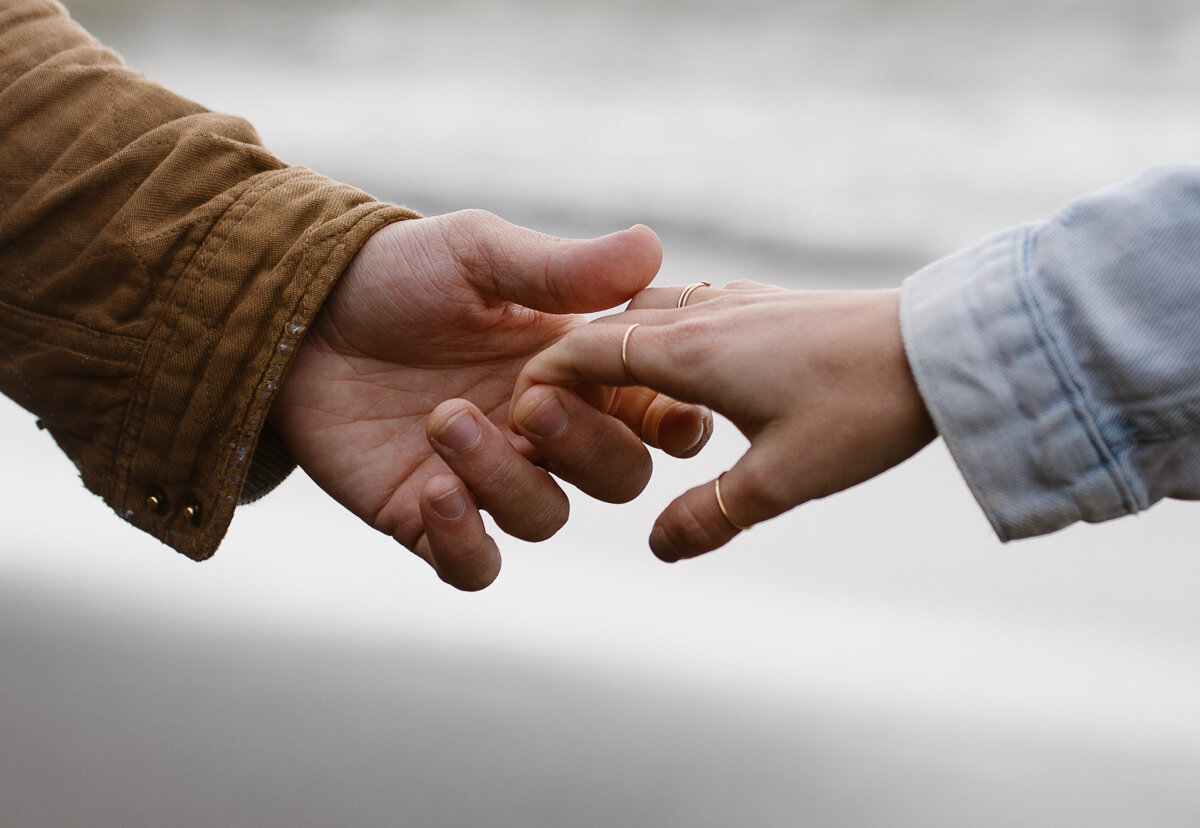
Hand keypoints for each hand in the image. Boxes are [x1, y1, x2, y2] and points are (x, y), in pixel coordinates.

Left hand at [269, 210, 711, 589]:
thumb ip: (563, 268)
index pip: (655, 413)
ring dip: (505, 478)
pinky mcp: (428, 517)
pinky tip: (434, 492)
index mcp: (576, 371)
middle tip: (528, 402)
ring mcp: (490, 479)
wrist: (300, 311)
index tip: (662, 411)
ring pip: (546, 518)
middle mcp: (544, 432)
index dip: (672, 421)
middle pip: (618, 477)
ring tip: (443, 419)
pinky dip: (465, 542)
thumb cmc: (399, 272)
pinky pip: (475, 565)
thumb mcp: (479, 254)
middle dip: (586, 447)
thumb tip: (653, 246)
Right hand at [513, 282, 936, 561]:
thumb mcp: (782, 480)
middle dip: (572, 366)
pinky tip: (689, 368)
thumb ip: (708, 516)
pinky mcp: (771, 303)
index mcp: (689, 352)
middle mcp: (704, 315)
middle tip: (559, 412)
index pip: (584, 352)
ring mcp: (740, 301)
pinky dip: (664, 334)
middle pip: (608, 327)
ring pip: (650, 309)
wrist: (942, 346)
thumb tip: (659, 548)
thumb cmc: (864, 410)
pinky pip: (692, 306)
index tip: (521, 415)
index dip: (543, 381)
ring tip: (617, 394)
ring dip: (620, 344)